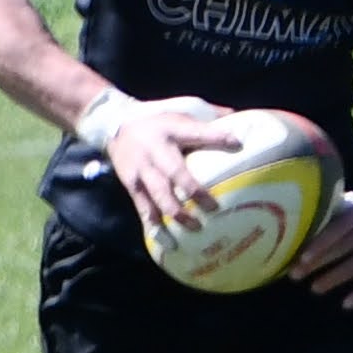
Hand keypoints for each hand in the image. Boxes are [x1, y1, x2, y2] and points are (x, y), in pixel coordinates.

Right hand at [106, 97, 239, 234]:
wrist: (114, 125)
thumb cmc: (158, 121)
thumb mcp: (181, 109)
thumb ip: (209, 115)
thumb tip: (238, 118)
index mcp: (171, 129)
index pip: (195, 132)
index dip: (215, 137)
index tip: (237, 144)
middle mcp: (155, 151)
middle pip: (175, 172)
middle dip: (193, 191)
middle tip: (213, 208)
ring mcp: (142, 170)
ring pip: (159, 196)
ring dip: (176, 214)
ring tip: (194, 228)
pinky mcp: (132, 186)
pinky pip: (144, 209)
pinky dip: (155, 226)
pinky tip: (168, 243)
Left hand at [289, 189, 352, 308]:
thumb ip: (348, 208)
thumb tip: (318, 210)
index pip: (337, 227)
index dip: (318, 243)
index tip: (298, 257)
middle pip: (343, 246)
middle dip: (318, 262)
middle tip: (295, 276)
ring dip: (335, 277)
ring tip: (315, 288)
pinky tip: (347, 303)